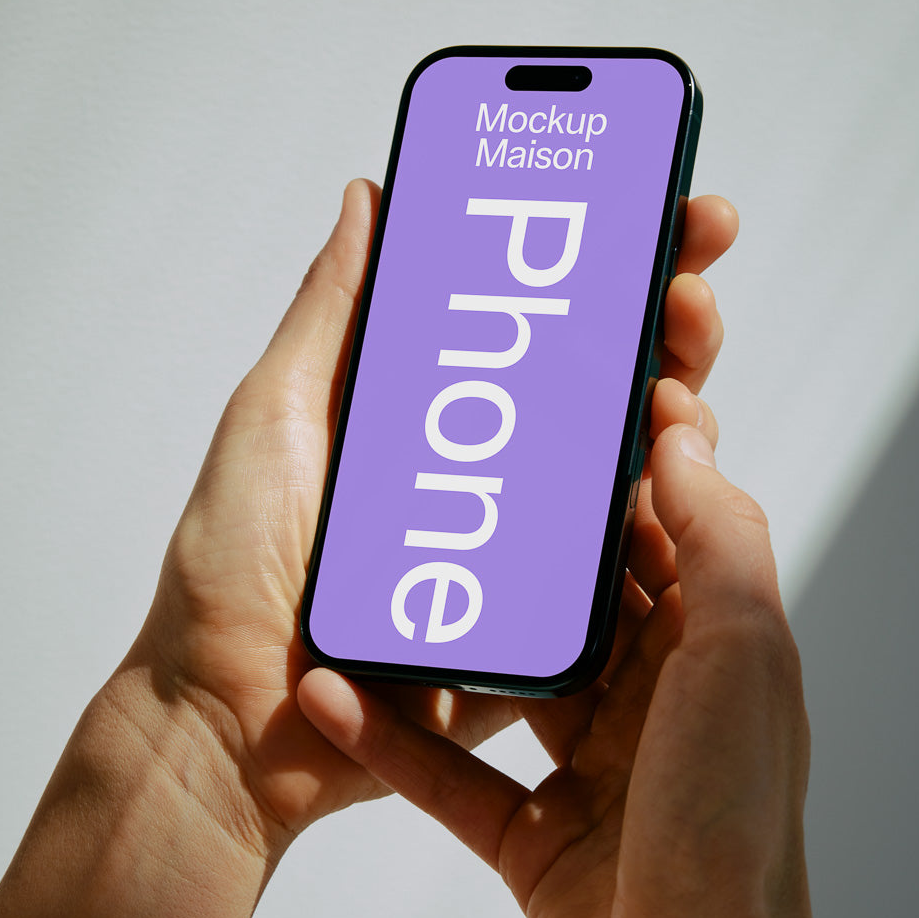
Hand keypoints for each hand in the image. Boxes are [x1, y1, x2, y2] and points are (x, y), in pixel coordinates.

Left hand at [131, 182, 737, 860]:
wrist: (234, 726)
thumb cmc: (231, 575)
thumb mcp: (276, 417)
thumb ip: (335, 313)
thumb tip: (374, 195)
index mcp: (429, 408)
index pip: (531, 312)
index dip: (596, 250)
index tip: (645, 191)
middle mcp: (489, 465)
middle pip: (600, 373)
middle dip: (661, 308)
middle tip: (687, 268)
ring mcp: (524, 542)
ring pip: (631, 459)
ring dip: (679, 396)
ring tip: (682, 357)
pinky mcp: (543, 619)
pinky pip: (620, 564)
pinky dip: (662, 514)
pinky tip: (682, 460)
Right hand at [298, 399, 822, 917]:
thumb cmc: (727, 828)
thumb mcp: (739, 655)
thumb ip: (714, 539)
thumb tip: (681, 438)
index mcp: (721, 660)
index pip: (670, 540)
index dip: (624, 471)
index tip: (561, 406)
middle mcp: (661, 712)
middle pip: (579, 605)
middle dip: (519, 546)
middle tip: (447, 478)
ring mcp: (594, 779)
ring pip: (504, 687)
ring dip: (444, 642)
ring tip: (378, 577)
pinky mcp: (533, 843)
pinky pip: (452, 776)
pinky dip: (396, 742)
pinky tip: (335, 698)